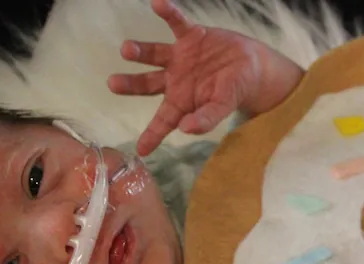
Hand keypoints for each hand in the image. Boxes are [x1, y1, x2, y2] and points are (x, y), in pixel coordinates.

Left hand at [107, 0, 301, 155]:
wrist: (251, 66)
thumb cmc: (233, 91)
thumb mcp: (223, 107)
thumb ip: (206, 118)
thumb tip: (186, 129)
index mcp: (180, 102)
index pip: (162, 121)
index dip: (152, 134)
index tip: (141, 149)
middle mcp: (174, 80)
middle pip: (147, 84)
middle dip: (130, 85)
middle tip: (113, 83)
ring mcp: (180, 57)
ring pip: (154, 54)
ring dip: (140, 51)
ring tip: (127, 50)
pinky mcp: (191, 36)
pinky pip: (177, 23)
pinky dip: (169, 13)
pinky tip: (158, 4)